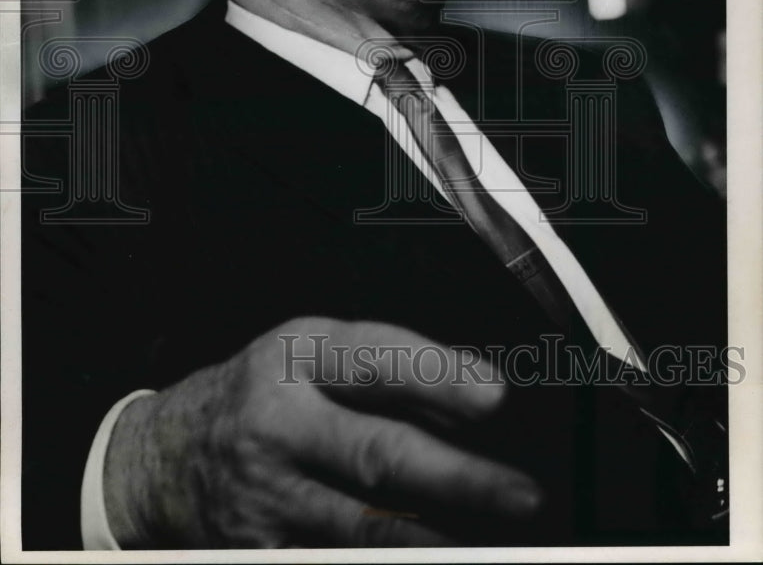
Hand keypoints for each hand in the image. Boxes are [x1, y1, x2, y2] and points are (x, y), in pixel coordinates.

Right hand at [103, 317, 541, 547]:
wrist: (165, 456)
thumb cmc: (256, 393)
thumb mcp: (308, 353)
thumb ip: (383, 369)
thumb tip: (467, 392)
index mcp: (294, 359)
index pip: (372, 360)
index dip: (436, 377)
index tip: (494, 396)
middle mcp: (277, 426)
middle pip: (374, 454)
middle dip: (456, 478)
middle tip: (520, 494)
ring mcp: (265, 498)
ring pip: (361, 527)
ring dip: (431, 541)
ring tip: (490, 546)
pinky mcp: (256, 553)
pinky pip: (327, 562)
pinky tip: (427, 558)